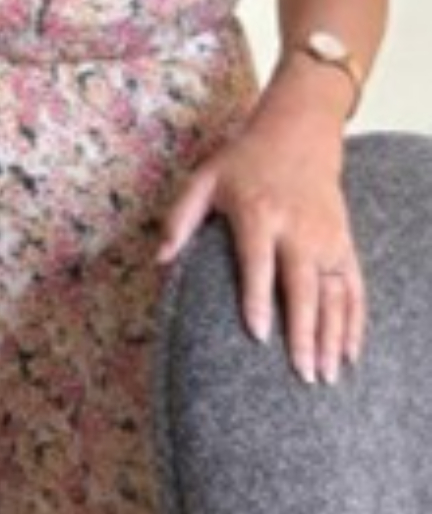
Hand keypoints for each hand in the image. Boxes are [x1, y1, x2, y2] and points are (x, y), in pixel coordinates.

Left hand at [158, 97, 359, 383]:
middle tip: (301, 374)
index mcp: (258, 214)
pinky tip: (350, 353)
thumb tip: (159, 259)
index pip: (258, 263)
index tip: (259, 335)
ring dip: (333, 337)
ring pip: (334, 295)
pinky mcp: (345, 245)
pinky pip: (354, 289)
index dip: (258, 299)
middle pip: (303, 287)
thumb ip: (179, 218)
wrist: (297, 136)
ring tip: (326, 376)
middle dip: (303, 332)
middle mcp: (298, 229)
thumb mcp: (203, 180)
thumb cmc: (241, 162)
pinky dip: (354, 323)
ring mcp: (327, 239)